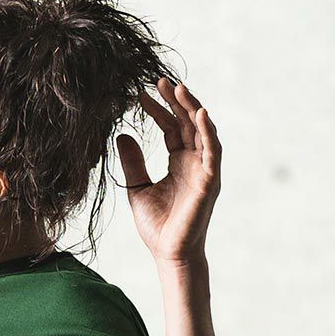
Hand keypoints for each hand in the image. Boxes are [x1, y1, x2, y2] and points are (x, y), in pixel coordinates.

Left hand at [115, 76, 219, 265]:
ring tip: (178, 87)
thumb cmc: (157, 227)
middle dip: (175, 100)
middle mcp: (194, 161)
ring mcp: (204, 169)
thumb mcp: (137, 188)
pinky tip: (199, 113)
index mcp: (179, 161)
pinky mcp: (210, 180)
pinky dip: (208, 131)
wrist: (169, 255)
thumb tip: (121, 135)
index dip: (159, 109)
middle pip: (187, 122)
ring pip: (202, 130)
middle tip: (159, 80)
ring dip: (192, 107)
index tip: (141, 95)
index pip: (171, 126)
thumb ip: (132, 163)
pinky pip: (213, 150)